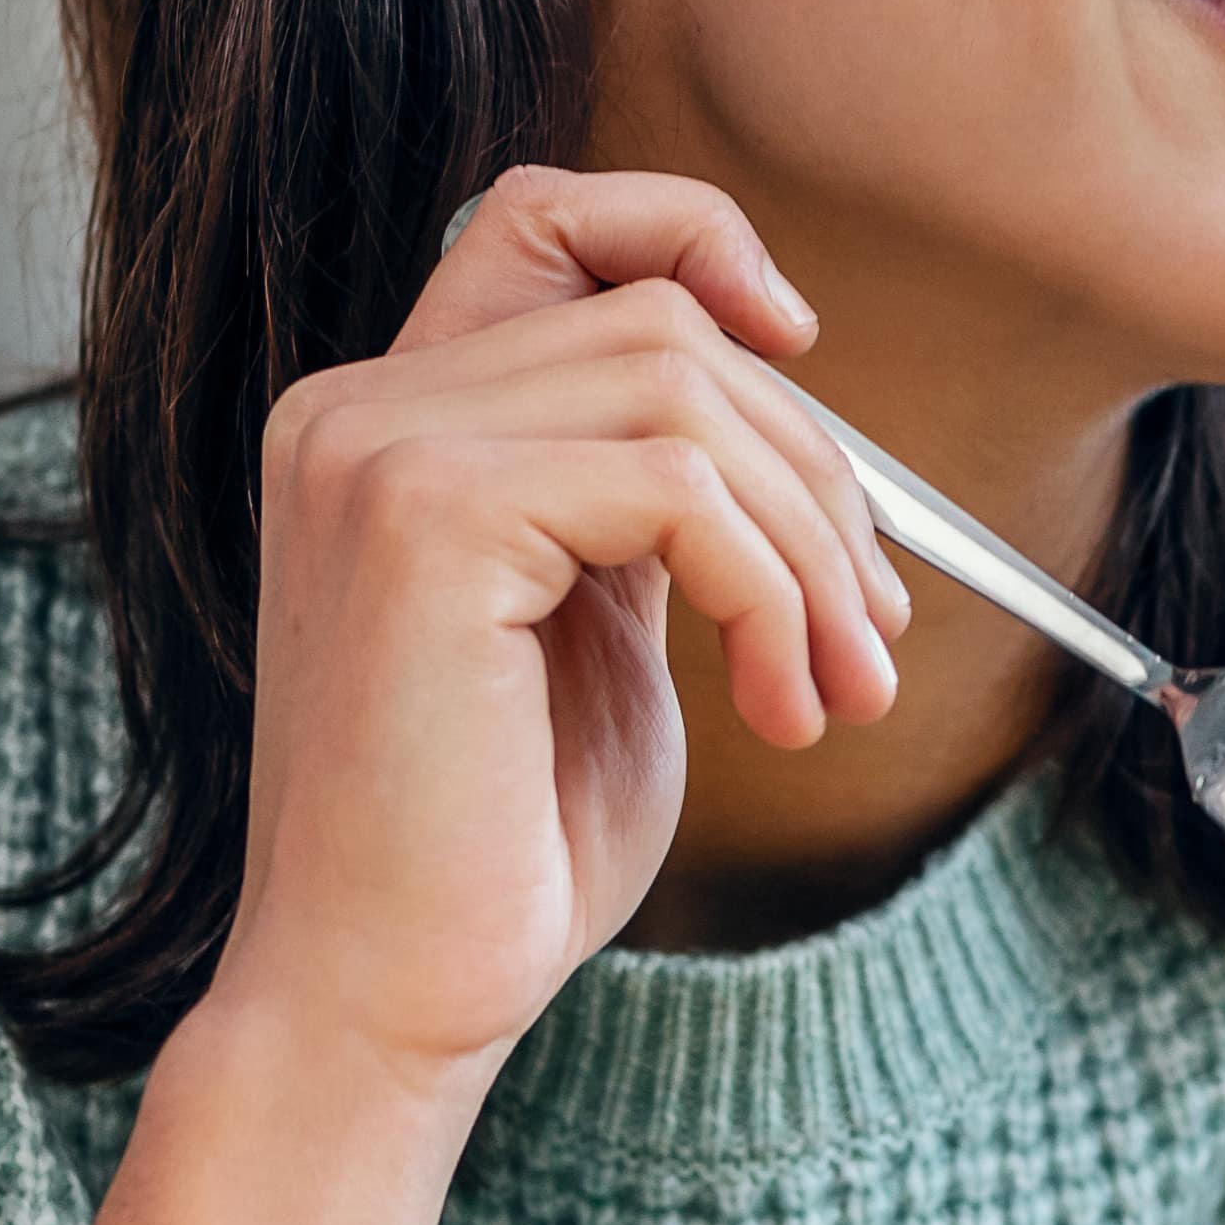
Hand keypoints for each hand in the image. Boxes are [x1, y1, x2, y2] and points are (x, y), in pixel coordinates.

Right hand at [213, 166, 914, 1097]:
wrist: (386, 1005)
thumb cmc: (496, 849)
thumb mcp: (593, 631)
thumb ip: (643, 501)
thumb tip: (787, 398)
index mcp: (384, 426)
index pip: (540, 219)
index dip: (688, 238)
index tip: (797, 349)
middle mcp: (355, 411)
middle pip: (662, 321)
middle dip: (812, 472)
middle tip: (868, 636)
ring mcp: (377, 452)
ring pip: (686, 391)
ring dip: (807, 545)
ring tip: (830, 688)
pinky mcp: (426, 519)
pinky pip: (674, 483)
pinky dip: (768, 589)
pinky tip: (774, 706)